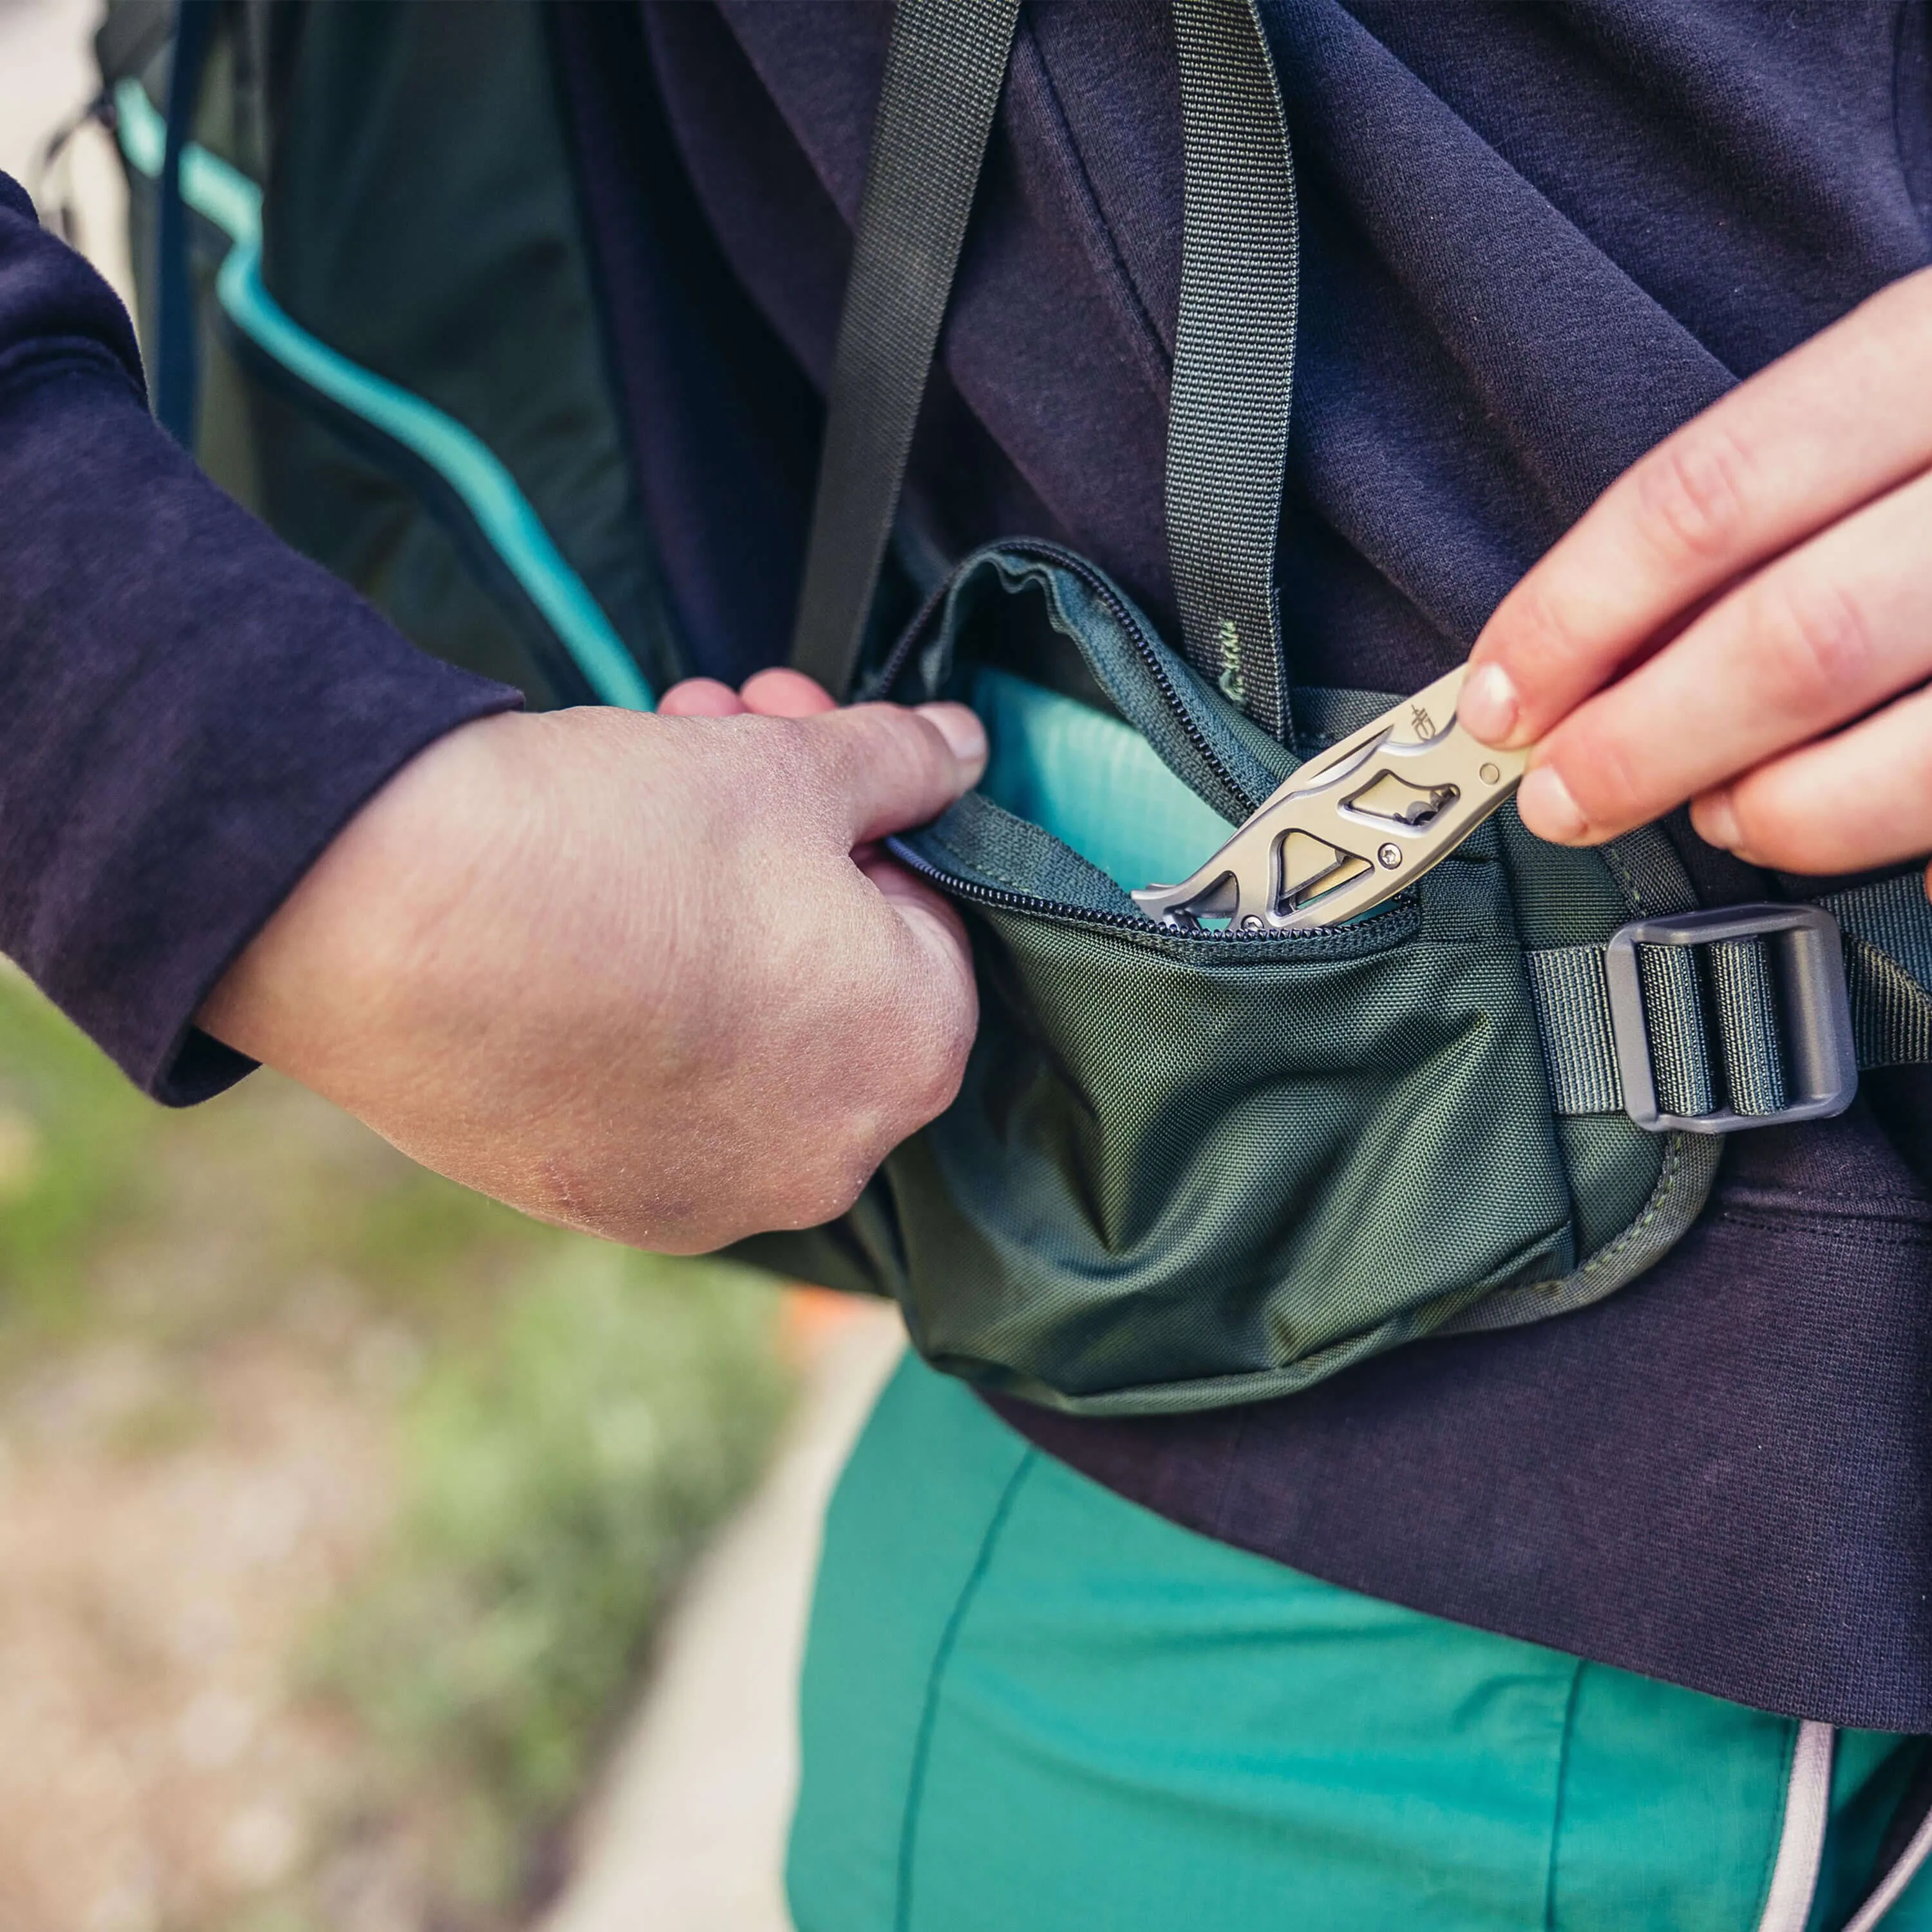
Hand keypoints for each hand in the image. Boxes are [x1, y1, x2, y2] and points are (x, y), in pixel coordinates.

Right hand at [199, 678, 985, 1251]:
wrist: (382, 924)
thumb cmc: (615, 843)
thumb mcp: (789, 768)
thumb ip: (903, 762)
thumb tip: (966, 747)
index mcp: (908, 1055)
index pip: (931, 926)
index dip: (864, 827)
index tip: (798, 756)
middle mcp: (828, 1159)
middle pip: (838, 978)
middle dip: (786, 847)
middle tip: (714, 743)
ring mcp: (710, 1197)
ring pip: (749, 1034)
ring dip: (714, 914)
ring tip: (629, 803)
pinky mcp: (602, 1204)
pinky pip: (663, 1094)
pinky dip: (644, 1008)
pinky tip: (581, 918)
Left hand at [1459, 265, 1931, 884]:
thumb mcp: (1901, 380)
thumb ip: (1778, 493)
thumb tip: (1596, 647)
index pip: (1707, 495)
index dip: (1574, 615)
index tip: (1497, 698)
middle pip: (1790, 638)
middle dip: (1642, 741)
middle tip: (1560, 797)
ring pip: (1900, 753)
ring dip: (1764, 808)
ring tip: (1705, 809)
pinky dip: (1872, 835)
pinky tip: (1810, 820)